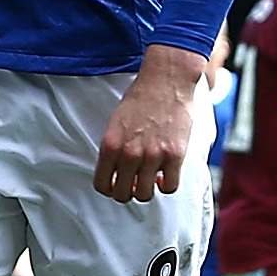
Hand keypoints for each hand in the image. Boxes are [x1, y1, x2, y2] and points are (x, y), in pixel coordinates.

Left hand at [96, 45, 206, 202]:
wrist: (166, 80)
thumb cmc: (141, 98)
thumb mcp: (116, 122)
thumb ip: (114, 147)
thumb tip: (115, 170)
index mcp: (110, 145)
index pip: (102, 185)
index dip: (109, 189)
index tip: (116, 185)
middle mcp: (129, 153)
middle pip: (122, 195)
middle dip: (126, 192)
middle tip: (133, 183)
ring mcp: (153, 155)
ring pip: (144, 194)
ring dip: (146, 190)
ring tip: (150, 178)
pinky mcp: (175, 155)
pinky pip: (170, 187)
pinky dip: (166, 185)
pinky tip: (165, 174)